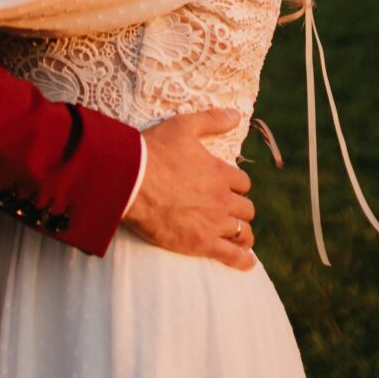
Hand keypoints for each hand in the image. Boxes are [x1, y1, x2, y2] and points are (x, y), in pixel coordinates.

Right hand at [123, 109, 255, 269]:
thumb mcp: (183, 126)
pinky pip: (232, 256)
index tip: (226, 187)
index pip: (242, 182)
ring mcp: (213, 223)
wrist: (131, 181)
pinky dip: (243, 260)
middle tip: (227, 209)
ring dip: (242, 232)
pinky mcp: (201, 243)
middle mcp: (222, 199)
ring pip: (243, 232)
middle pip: (245, 208)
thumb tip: (236, 115)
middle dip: (238, 208)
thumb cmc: (154, 151)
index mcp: (221, 172)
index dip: (235, 184)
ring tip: (239, 235)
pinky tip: (247, 262)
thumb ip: (212, 120)